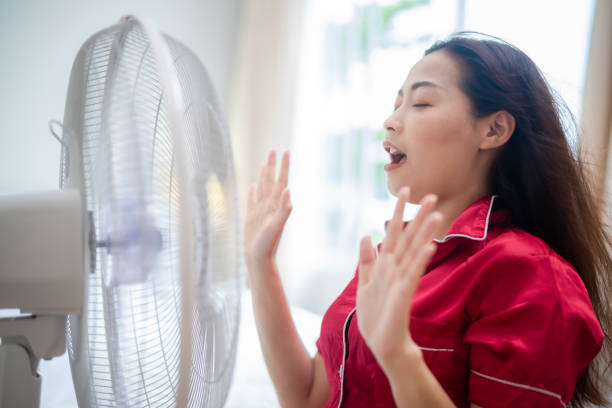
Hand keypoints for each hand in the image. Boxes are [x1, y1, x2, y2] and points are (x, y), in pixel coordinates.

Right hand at [244, 150, 291, 267]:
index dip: (283, 166)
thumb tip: (289, 190)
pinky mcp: (252, 218)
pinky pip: (252, 200)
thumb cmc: (267, 245)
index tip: (286, 151)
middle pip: (271, 180)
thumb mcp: (276, 226)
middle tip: (275, 150)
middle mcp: (269, 205)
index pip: (281, 181)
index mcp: (275, 204)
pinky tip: (254, 185)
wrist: (259, 259)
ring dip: (264, 175)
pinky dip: (253, 191)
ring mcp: (260, 211)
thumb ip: (284, 209)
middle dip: (273, 165)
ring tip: (266, 163)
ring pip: (262, 188)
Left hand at [355, 187, 442, 369]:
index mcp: (385, 264)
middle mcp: (396, 268)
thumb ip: (366, 260)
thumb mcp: (364, 283)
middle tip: (433, 197)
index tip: (404, 190)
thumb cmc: (375, 315)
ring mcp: (401, 280)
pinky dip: (420, 260)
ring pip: (414, 252)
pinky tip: (429, 246)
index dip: (398, 211)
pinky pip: (413, 274)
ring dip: (424, 234)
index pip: (393, 232)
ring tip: (436, 215)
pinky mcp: (404, 294)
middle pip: (408, 238)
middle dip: (418, 217)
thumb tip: (367, 235)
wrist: (382, 343)